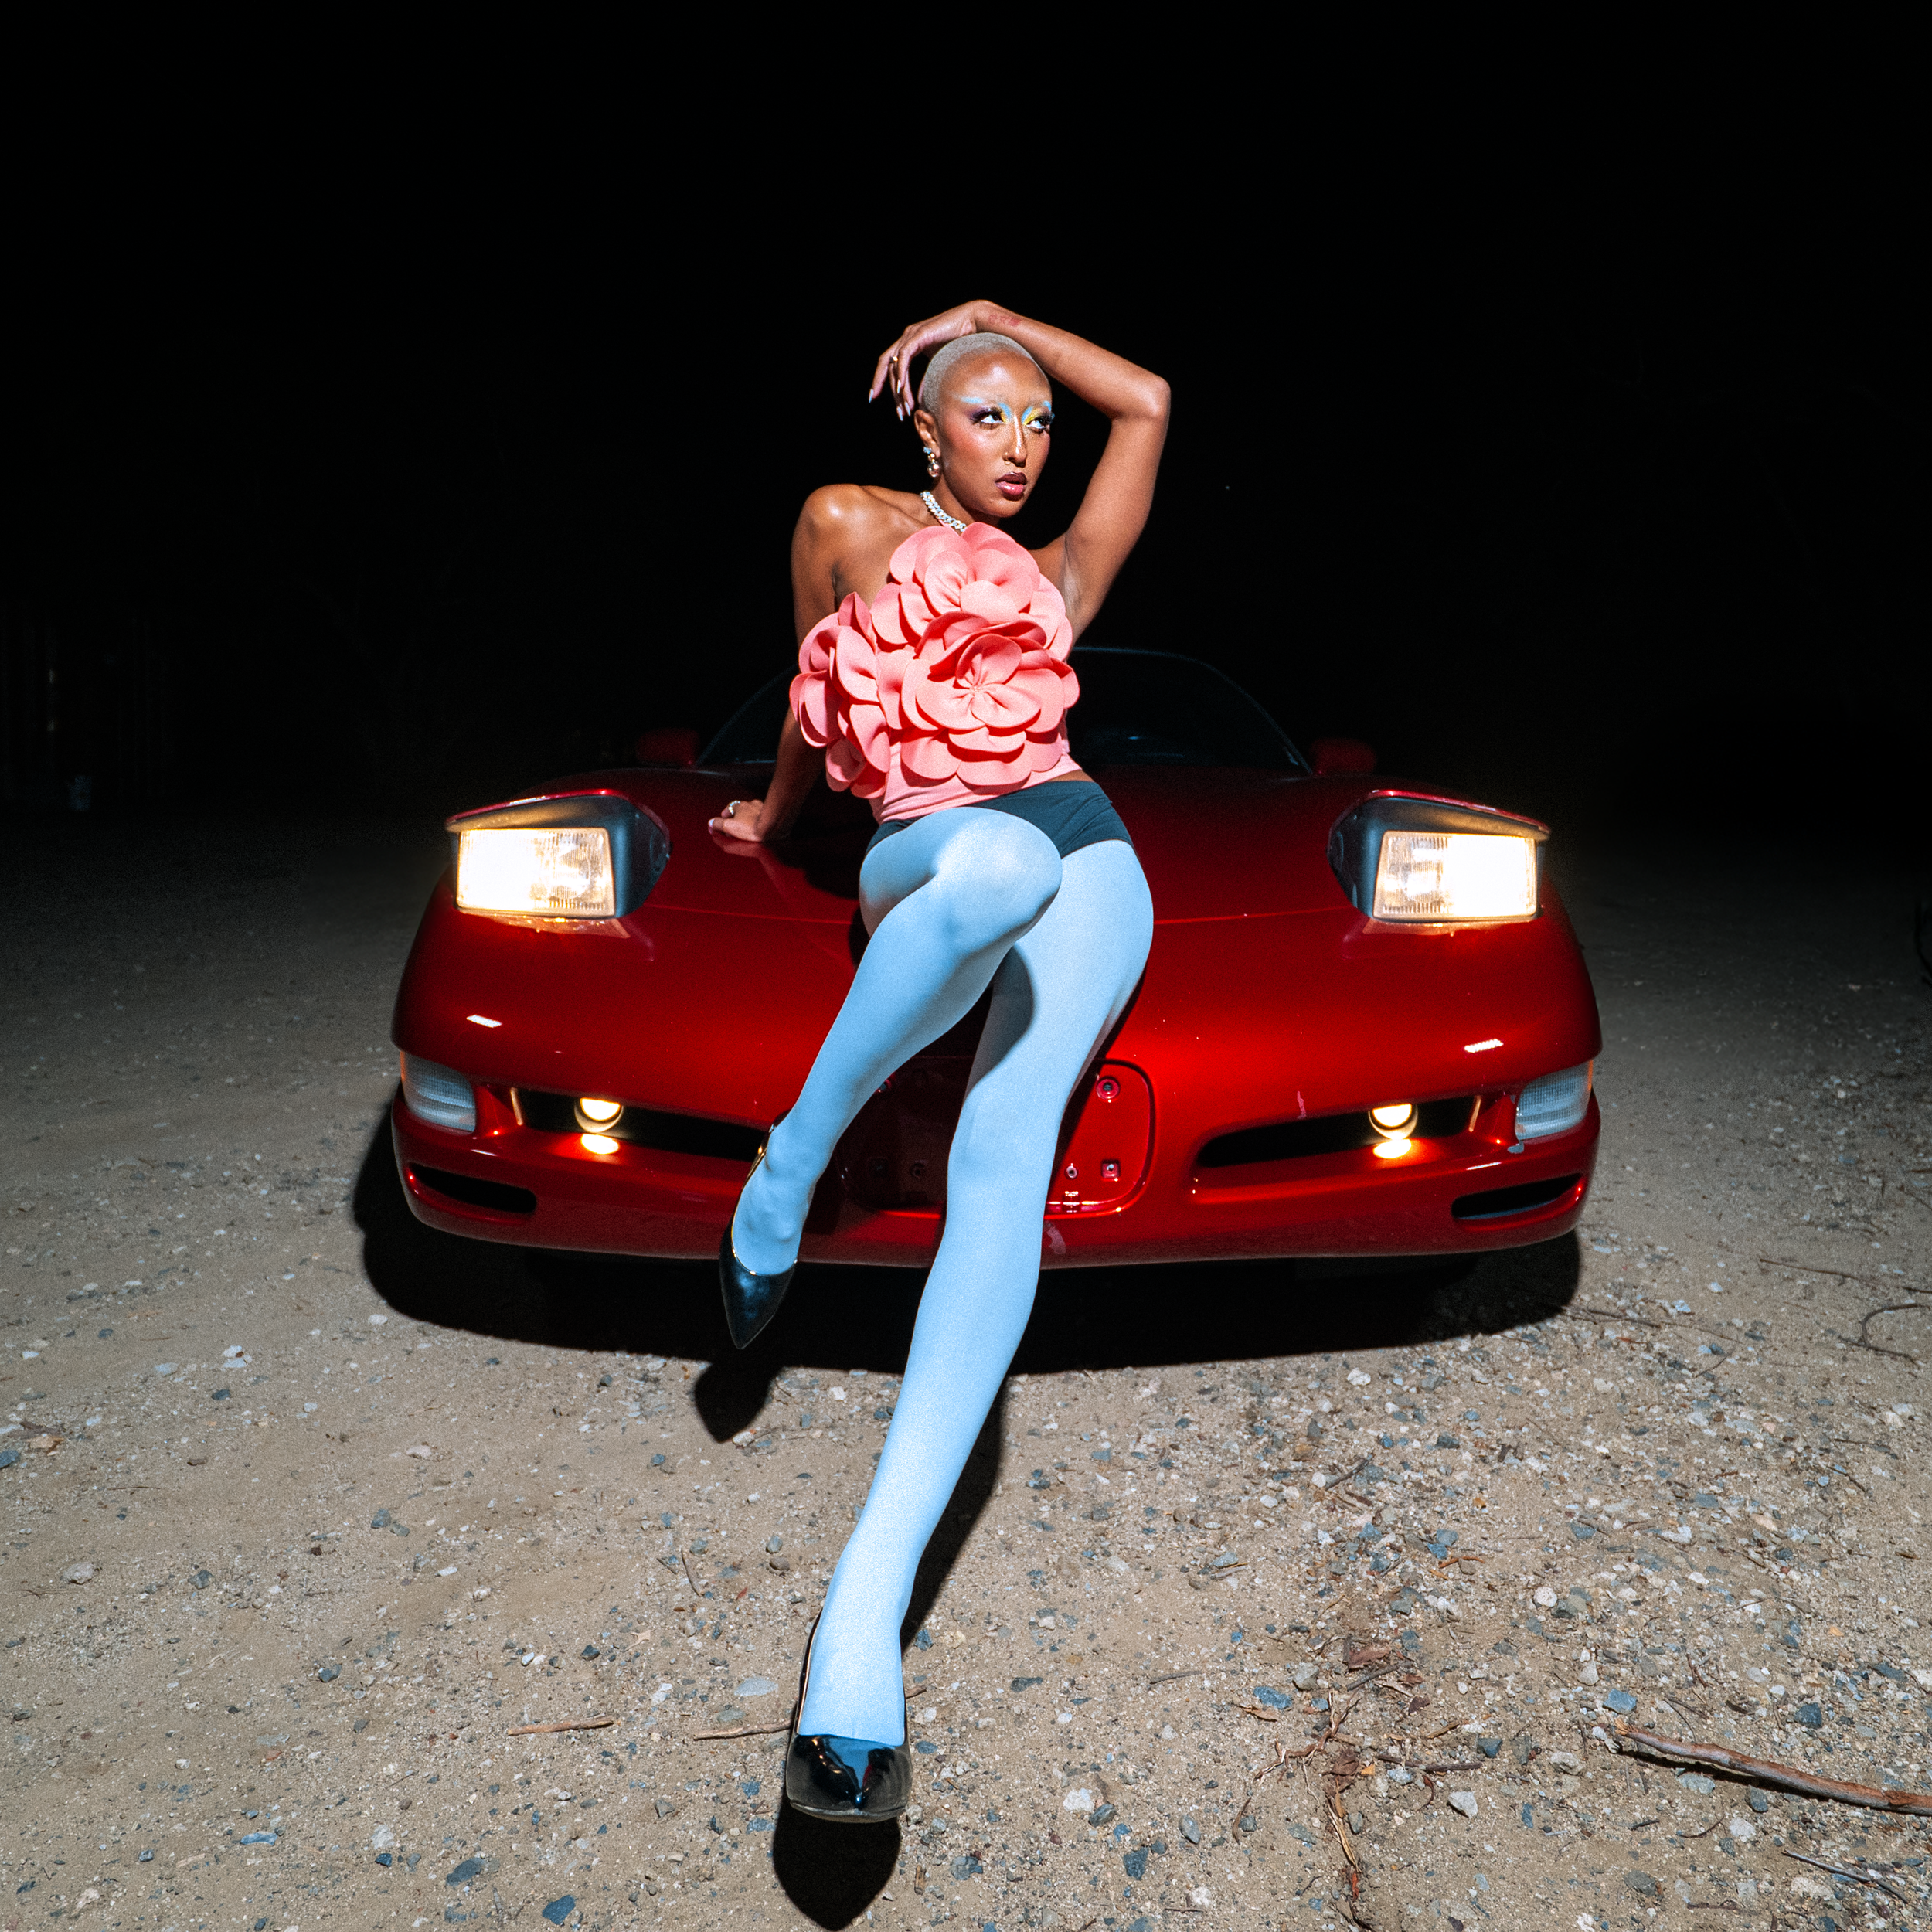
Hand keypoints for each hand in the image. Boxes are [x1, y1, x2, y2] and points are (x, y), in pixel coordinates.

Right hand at [708, 797, 771, 842]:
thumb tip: (711, 822)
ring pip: (752, 811)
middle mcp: (751, 804)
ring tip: (746, 825)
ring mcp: (762, 809)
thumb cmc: (751, 827)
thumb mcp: (730, 827)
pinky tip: (759, 826)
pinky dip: (759, 820)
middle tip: (733, 824)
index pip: (730, 807)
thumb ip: (719, 824)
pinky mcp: (771, 815)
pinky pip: (762, 816)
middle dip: (737, 816)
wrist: (771, 828)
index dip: (726, 814)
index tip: (723, 819)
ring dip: (748, 817)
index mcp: (740, 806)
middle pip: (741, 809)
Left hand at [869, 301, 994, 419]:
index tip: (878, 398)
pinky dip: (902, 373)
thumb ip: (926, 381)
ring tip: (906, 408)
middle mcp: (907, 337)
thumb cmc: (961, 343)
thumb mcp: (938, 367)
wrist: (973, 324)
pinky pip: (904, 356)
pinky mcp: (918, 334)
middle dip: (890, 392)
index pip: (889, 364)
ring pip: (895, 364)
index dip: (881, 381)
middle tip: (899, 414)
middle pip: (888, 366)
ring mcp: (911, 334)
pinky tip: (902, 389)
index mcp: (910, 343)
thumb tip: (919, 401)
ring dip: (899, 390)